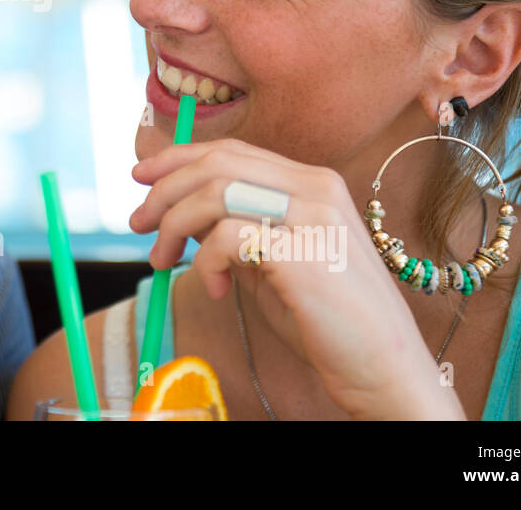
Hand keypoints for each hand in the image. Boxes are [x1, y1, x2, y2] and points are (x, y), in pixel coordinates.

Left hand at [130, 138, 460, 419]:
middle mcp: (316, 188)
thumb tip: (181, 214)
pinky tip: (216, 291)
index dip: (179, 159)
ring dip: (175, 225)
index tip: (141, 178)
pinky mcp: (304, 252)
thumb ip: (237, 232)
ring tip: (163, 261)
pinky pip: (227, 237)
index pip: (232, 151)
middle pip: (218, 163)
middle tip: (137, 224)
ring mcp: (314, 216)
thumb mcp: (272, 264)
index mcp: (312, 183)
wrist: (383, 369)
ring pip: (216, 192)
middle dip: (165, 189)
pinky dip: (205, 262)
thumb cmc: (327, 321)